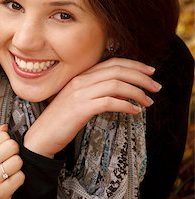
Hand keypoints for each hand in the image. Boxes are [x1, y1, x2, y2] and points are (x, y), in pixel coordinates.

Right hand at [0, 125, 24, 198]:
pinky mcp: (0, 192)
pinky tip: (10, 179)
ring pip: (18, 161)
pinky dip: (18, 178)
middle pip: (12, 146)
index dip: (7, 140)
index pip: (2, 135)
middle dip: (14, 151)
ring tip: (9, 169)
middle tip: (8, 157)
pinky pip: (20, 177)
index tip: (3, 146)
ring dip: (17, 165)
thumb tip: (4, 126)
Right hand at [24, 58, 160, 157]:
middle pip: (117, 70)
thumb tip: (121, 91)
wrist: (42, 135)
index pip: (111, 63)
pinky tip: (135, 111)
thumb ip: (95, 92)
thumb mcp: (77, 100)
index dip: (134, 65)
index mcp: (80, 76)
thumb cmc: (61, 120)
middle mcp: (80, 81)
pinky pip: (110, 102)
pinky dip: (126, 105)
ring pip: (116, 84)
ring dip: (137, 92)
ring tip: (148, 102)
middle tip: (156, 87)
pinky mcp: (81, 108)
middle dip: (141, 77)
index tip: (149, 72)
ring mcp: (79, 93)